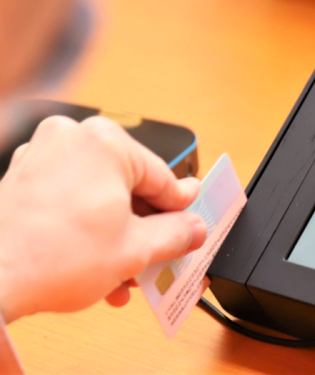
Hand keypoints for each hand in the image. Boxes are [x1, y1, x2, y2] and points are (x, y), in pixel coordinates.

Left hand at [0, 116, 206, 322]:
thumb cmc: (52, 258)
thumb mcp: (136, 249)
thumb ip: (176, 234)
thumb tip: (194, 227)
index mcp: (105, 142)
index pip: (162, 178)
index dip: (182, 208)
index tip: (193, 222)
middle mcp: (71, 138)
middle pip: (129, 186)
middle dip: (145, 229)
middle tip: (160, 256)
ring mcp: (41, 155)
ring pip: (100, 195)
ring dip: (117, 235)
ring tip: (126, 274)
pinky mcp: (21, 178)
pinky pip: (71, 198)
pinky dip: (88, 227)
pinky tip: (97, 263)